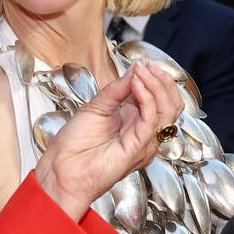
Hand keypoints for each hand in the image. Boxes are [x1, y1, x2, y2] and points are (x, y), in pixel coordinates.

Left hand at [35, 63, 181, 220]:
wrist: (62, 169)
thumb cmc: (75, 144)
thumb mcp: (96, 107)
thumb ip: (117, 90)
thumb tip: (135, 70)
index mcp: (136, 122)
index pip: (160, 99)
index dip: (156, 79)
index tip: (143, 64)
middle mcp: (144, 133)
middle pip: (171, 105)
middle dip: (163, 81)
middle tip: (147, 66)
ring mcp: (145, 142)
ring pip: (168, 111)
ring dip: (157, 86)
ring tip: (141, 71)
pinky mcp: (139, 148)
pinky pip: (152, 120)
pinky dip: (147, 98)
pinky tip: (136, 84)